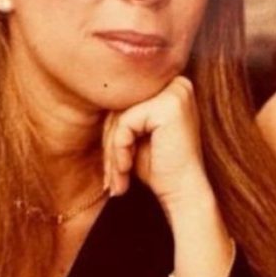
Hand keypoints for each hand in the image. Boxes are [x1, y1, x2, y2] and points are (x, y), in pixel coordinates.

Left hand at [102, 76, 210, 209]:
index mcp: (173, 86)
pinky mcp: (168, 106)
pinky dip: (119, 150)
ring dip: (111, 150)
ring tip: (116, 179)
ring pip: (120, 115)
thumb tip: (91, 92)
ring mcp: (175, 92)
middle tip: (110, 177)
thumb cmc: (161, 168)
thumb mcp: (137, 135)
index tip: (111, 165)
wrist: (184, 193)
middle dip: (110, 142)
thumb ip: (125, 112)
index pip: (127, 101)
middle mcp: (178, 83)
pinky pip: (125, 123)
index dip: (114, 132)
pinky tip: (126, 169)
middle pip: (122, 105)